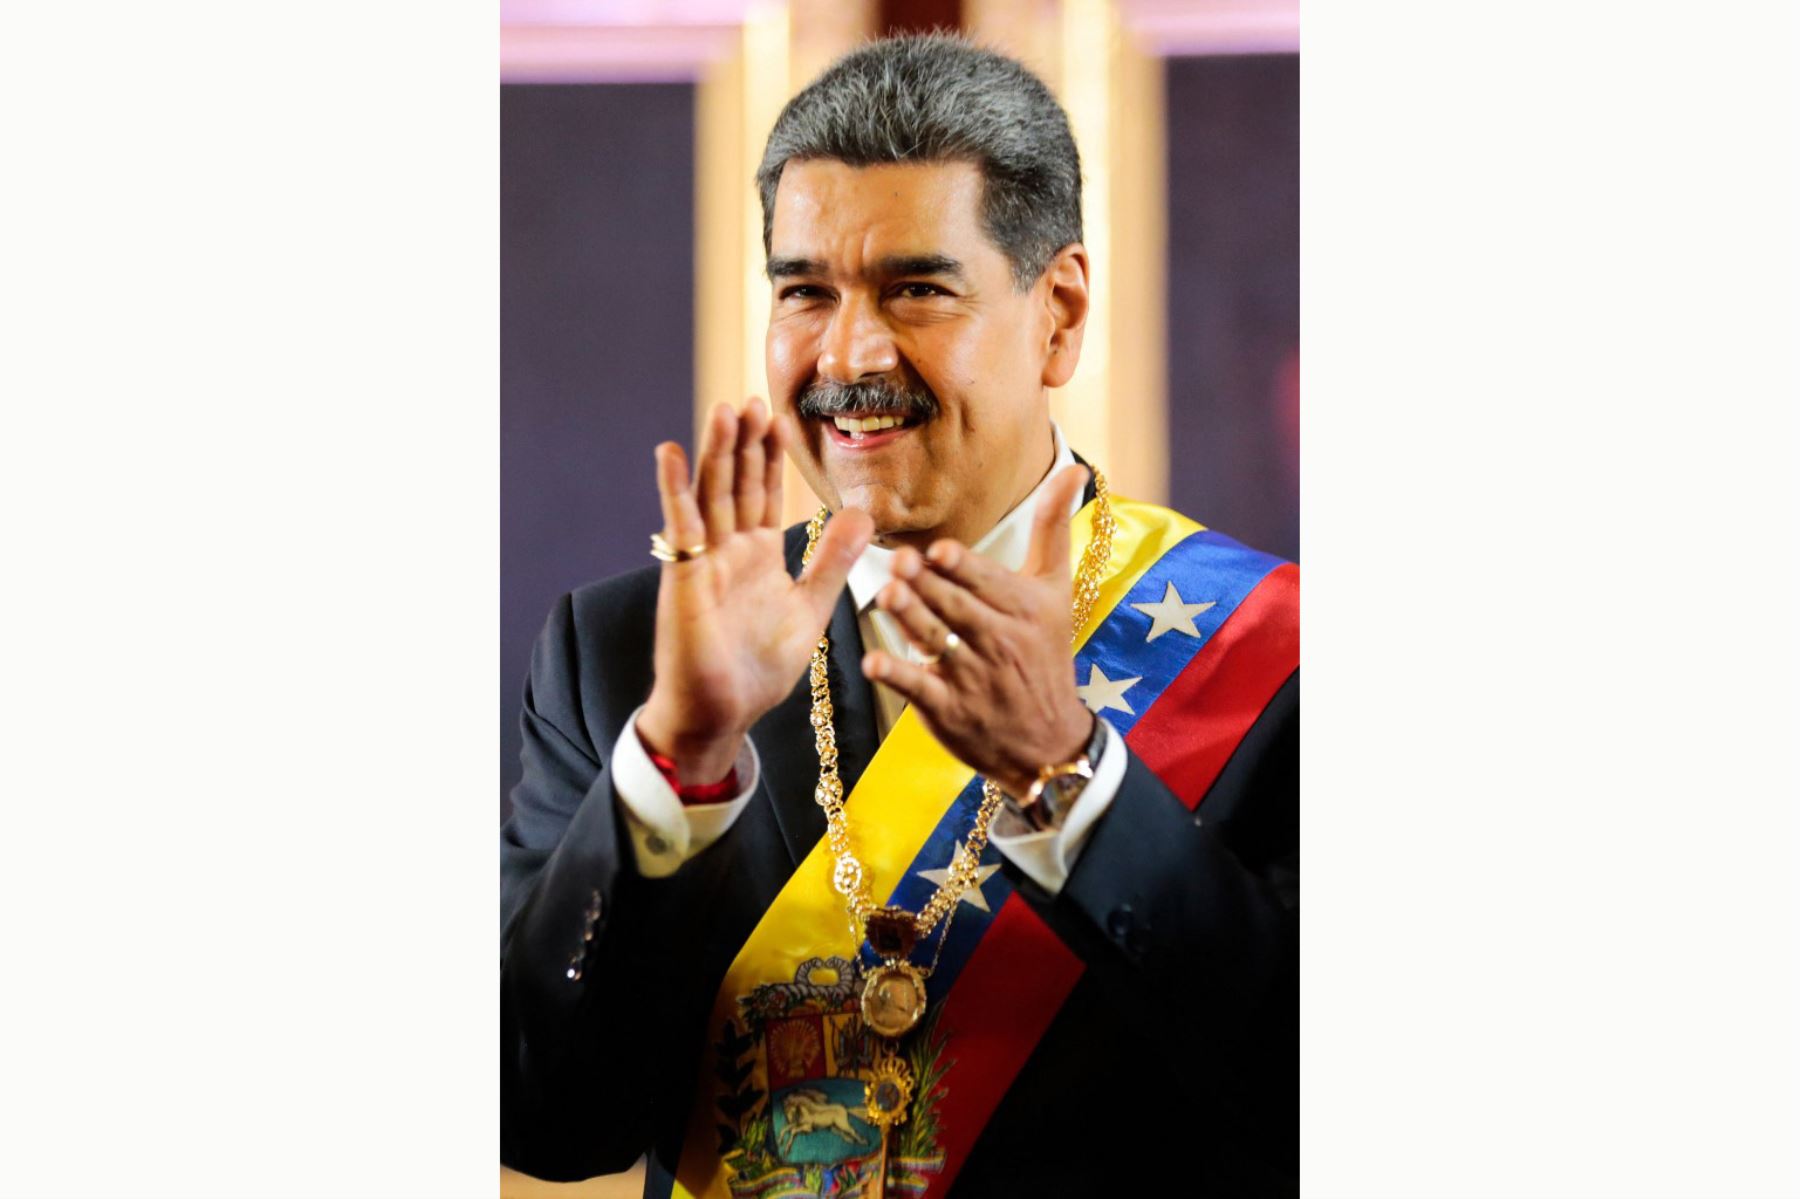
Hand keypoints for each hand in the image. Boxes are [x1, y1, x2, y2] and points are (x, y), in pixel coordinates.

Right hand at [638, 400, 872, 783]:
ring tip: (724, 410)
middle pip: (736, 483)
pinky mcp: (685, 578)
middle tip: (752, 399)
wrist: (723, 712)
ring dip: (715, 453)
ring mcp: (704, 561)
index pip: (763, 493)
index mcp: (757, 556)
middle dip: (744, 442)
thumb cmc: (758, 668)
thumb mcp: (810, 606)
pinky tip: (669, 454)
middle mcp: (728, 550)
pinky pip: (680, 527)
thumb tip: (862, 514)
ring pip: (711, 495)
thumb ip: (832, 560)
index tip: (778, 417)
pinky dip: (673, 489)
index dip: (769, 455)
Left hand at [861, 463, 1095, 798]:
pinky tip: (875, 661)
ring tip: (885, 595)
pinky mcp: (950, 710)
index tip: (938, 551)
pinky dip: (899, 676)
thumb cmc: (1045, 652)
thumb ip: (1054, 528)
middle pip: (958, 608)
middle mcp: (1001, 641)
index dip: (963, 568)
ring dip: (911, 620)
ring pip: (938, 642)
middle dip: (928, 586)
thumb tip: (1075, 467)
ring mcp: (974, 678)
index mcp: (1025, 608)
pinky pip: (920, 689)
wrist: (1049, 740)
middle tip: (897, 561)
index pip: (989, 582)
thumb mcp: (1056, 590)